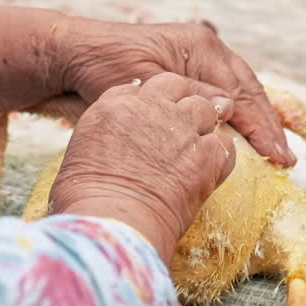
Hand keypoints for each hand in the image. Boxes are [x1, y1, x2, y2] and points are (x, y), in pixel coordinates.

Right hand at [49, 73, 237, 260]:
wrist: (111, 220)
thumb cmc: (86, 196)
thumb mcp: (82, 150)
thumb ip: (106, 132)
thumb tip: (119, 138)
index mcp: (115, 105)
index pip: (140, 87)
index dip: (148, 101)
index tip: (149, 117)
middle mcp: (150, 107)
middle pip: (174, 85)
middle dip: (178, 99)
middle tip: (177, 123)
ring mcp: (181, 128)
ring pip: (204, 108)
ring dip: (202, 123)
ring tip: (194, 146)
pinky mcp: (205, 155)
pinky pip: (224, 143)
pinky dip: (219, 154)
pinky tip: (208, 168)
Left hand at [53, 18, 293, 165]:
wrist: (71, 55)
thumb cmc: (101, 65)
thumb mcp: (146, 80)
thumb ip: (187, 95)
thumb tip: (227, 109)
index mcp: (200, 45)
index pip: (242, 92)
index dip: (262, 127)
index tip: (278, 156)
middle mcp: (204, 48)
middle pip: (248, 90)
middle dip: (268, 125)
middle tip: (286, 159)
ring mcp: (196, 57)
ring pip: (238, 91)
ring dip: (256, 121)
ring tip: (275, 151)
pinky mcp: (185, 70)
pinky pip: (220, 93)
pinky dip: (235, 115)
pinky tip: (242, 137)